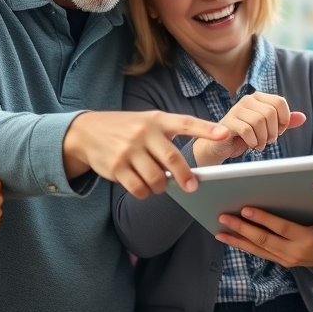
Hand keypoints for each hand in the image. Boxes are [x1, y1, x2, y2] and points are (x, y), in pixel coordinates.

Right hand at [64, 110, 230, 198]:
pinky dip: (144, 192)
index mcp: (157, 119)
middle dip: (186, 177)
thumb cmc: (127, 129)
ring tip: (157, 182)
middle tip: (192, 187)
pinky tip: (142, 186)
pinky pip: (139, 188)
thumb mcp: (148, 122)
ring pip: (156, 179)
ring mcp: (129, 149)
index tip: (225, 134)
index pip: (186, 123)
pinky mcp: (116, 166)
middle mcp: (144, 132)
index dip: (207, 129)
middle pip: (173, 159)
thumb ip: (168, 138)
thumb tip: (188, 168)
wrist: (87, 132)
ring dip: (160, 186)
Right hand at [193, 92, 306, 166]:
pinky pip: (247, 130)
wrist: (220, 146)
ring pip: (259, 121)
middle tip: (269, 140)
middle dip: (273, 131)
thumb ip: (284, 122)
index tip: (279, 130)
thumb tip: (302, 117)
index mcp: (258, 98)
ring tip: (259, 143)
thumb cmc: (245, 136)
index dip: (284, 119)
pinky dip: (253, 141)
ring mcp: (236, 109)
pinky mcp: (228, 122)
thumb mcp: (268, 128)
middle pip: (271, 113)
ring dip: (263, 138)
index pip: (280, 102)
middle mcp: (247, 100)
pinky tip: (251, 144)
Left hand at [214, 207, 312, 270]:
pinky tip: (234, 240)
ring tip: (220, 232)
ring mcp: (288, 260)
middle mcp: (295, 252)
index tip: (245, 208)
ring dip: (238, 240)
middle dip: (242, 228)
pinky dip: (246, 246)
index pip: (280, 227)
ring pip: (258, 249)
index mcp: (307, 238)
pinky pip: (262, 254)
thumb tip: (281, 192)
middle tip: (224, 217)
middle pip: (264, 240)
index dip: (262, 218)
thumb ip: (303, 208)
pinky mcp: (284, 262)